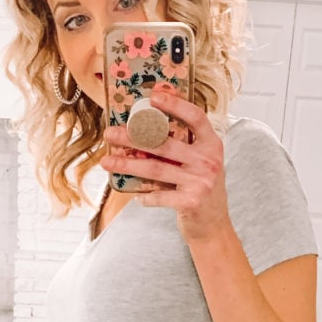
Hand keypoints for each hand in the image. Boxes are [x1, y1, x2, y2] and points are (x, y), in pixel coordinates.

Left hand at [101, 83, 230, 244]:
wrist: (213, 225)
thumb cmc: (201, 188)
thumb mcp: (201, 162)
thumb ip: (184, 144)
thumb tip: (148, 124)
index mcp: (212, 145)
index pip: (195, 118)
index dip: (176, 105)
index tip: (154, 97)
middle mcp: (208, 161)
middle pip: (165, 144)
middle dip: (133, 137)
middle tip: (110, 134)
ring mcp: (200, 182)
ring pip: (155, 169)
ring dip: (128, 165)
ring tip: (107, 162)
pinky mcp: (191, 202)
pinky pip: (159, 195)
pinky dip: (144, 195)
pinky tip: (135, 194)